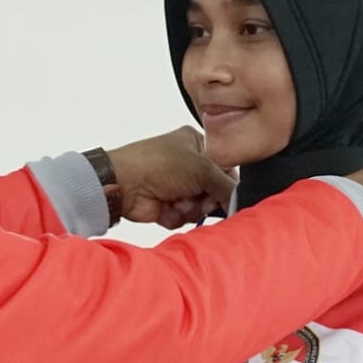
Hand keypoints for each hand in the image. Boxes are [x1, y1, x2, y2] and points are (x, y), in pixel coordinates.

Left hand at [106, 127, 234, 228]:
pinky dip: (177, 215)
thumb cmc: (158, 164)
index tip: (228, 195)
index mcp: (197, 145)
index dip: (227, 184)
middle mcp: (188, 165)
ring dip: (191, 208)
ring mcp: (177, 186)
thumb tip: (238, 201)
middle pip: (214, 191)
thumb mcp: (202, 168)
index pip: (225, 168)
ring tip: (178, 201)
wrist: (124, 183)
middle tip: (200, 198)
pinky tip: (166, 207)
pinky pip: (184, 218)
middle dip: (207, 199)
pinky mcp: (167, 206)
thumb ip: (227, 185)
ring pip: (200, 207)